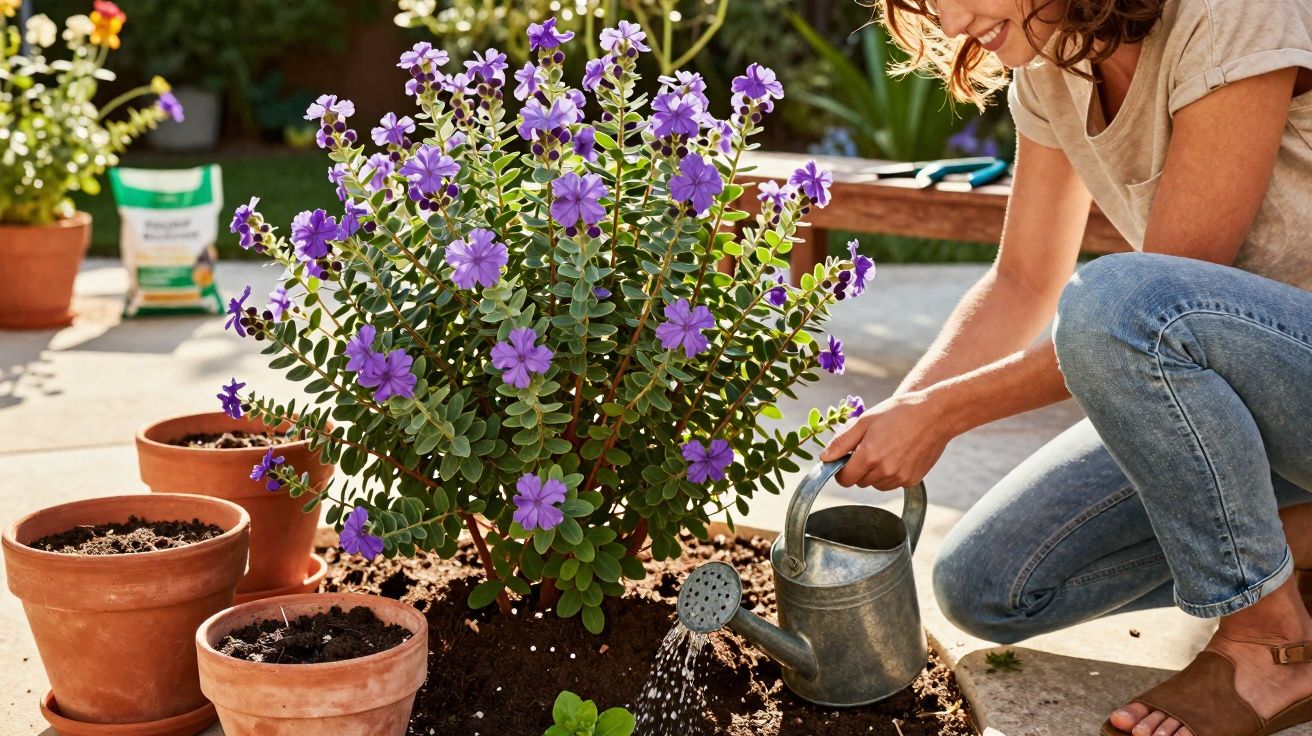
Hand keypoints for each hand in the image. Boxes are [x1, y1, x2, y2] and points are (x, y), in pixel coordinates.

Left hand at [819, 390, 953, 489]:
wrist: (936, 414)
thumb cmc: (899, 412)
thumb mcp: (865, 420)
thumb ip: (841, 441)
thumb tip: (824, 458)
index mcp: (869, 456)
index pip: (844, 479)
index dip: (841, 470)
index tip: (846, 458)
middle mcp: (884, 471)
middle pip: (859, 482)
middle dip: (859, 468)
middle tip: (869, 446)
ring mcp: (900, 477)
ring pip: (876, 484)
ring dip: (875, 472)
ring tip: (886, 448)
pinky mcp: (912, 480)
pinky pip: (893, 483)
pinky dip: (891, 474)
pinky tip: (899, 454)